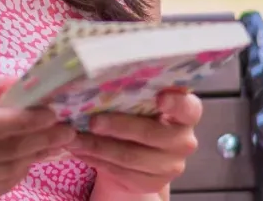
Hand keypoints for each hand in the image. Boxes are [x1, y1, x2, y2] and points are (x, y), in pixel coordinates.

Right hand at [0, 78, 77, 200]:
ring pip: (11, 169)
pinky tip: (33, 158)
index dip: (26, 120)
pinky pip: (4, 186)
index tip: (51, 113)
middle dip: (43, 139)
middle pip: (8, 149)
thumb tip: (16, 78)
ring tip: (56, 143)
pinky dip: (23, 171)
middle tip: (67, 129)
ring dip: (38, 156)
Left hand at [69, 90, 202, 196]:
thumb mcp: (139, 101)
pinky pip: (121, 172)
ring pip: (130, 156)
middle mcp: (183, 140)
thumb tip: (97, 79)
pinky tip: (79, 150)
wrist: (137, 152)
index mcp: (186, 113)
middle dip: (118, 126)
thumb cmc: (137, 114)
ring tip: (74, 137)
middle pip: (151, 134)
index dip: (176, 103)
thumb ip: (132, 92)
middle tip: (93, 121)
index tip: (159, 98)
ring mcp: (171, 165)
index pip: (188, 108)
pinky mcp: (153, 183)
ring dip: (98, 146)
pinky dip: (96, 160)